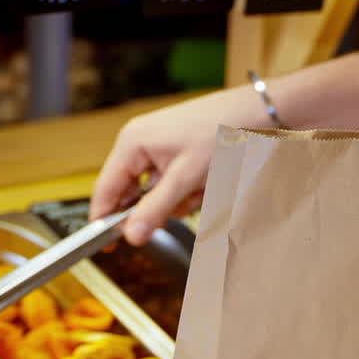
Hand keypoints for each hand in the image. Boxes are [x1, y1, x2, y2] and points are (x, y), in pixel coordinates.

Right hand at [91, 87, 267, 244]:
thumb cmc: (220, 133)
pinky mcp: (174, 151)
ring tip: (203, 185)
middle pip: (133, 193)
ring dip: (180, 199)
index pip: (105, 190)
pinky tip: (206, 180)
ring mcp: (157, 146)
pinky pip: (172, 183)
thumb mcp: (186, 178)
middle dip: (160, 206)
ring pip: (157, 192)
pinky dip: (189, 189)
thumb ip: (155, 209)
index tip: (110, 246)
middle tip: (184, 203)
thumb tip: (130, 236)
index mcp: (131, 143)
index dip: (105, 220)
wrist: (253, 113)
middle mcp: (138, 143)